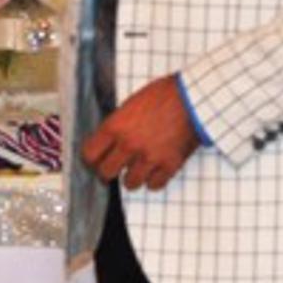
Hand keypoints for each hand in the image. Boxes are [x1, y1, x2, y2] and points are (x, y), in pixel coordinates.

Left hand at [80, 75, 199, 192]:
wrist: (193, 98)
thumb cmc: (162, 96)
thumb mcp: (130, 104)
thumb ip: (117, 125)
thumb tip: (108, 143)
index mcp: (115, 127)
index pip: (89, 155)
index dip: (92, 159)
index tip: (97, 160)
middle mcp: (129, 145)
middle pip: (106, 173)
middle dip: (109, 171)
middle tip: (116, 167)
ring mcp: (149, 157)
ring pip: (130, 184)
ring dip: (133, 177)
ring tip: (139, 168)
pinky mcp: (169, 165)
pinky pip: (154, 186)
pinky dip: (154, 180)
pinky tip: (156, 170)